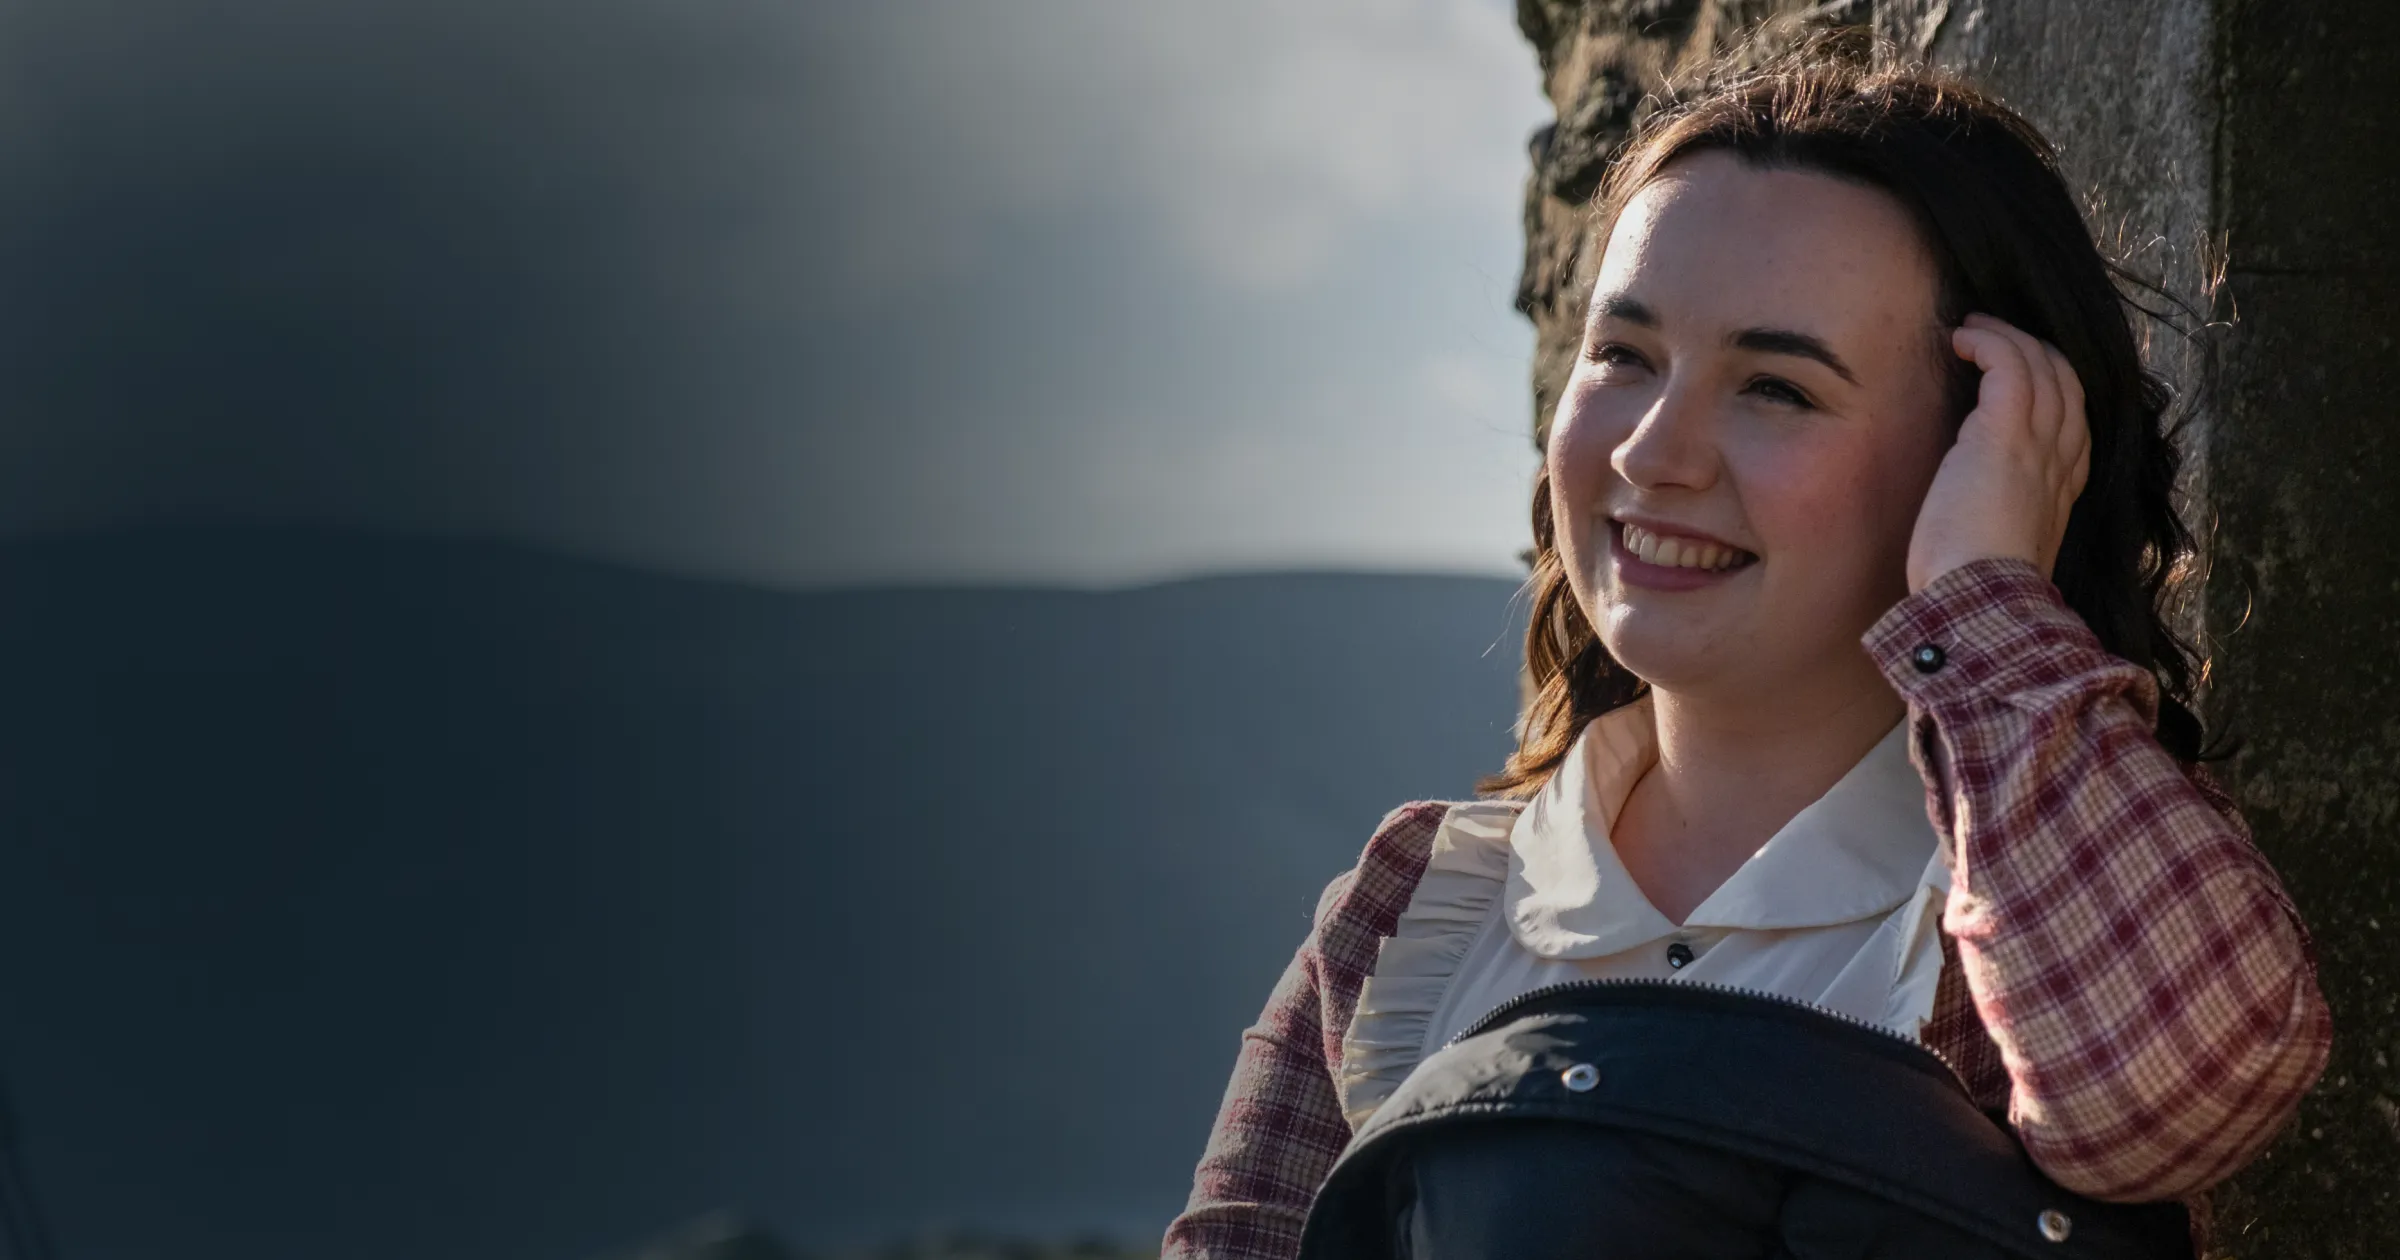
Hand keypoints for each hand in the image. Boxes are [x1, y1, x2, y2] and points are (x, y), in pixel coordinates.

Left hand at [1905, 313, 2090, 592]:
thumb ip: (2004, 517)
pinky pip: (2009, 366)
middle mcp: (2060, 460)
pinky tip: (1961, 340)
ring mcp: (2037, 445)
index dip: (2050, 387)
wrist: (1983, 603)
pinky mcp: (2004, 435)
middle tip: (1991, 335)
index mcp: (2062, 488)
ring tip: (1971, 327)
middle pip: (2065, 382)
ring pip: (2041, 366)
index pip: (2071, 420)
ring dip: (2006, 337)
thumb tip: (1974, 510)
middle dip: (2033, 350)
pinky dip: (1988, 343)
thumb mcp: (2003, 545)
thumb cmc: (1977, 588)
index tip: (2014, 375)